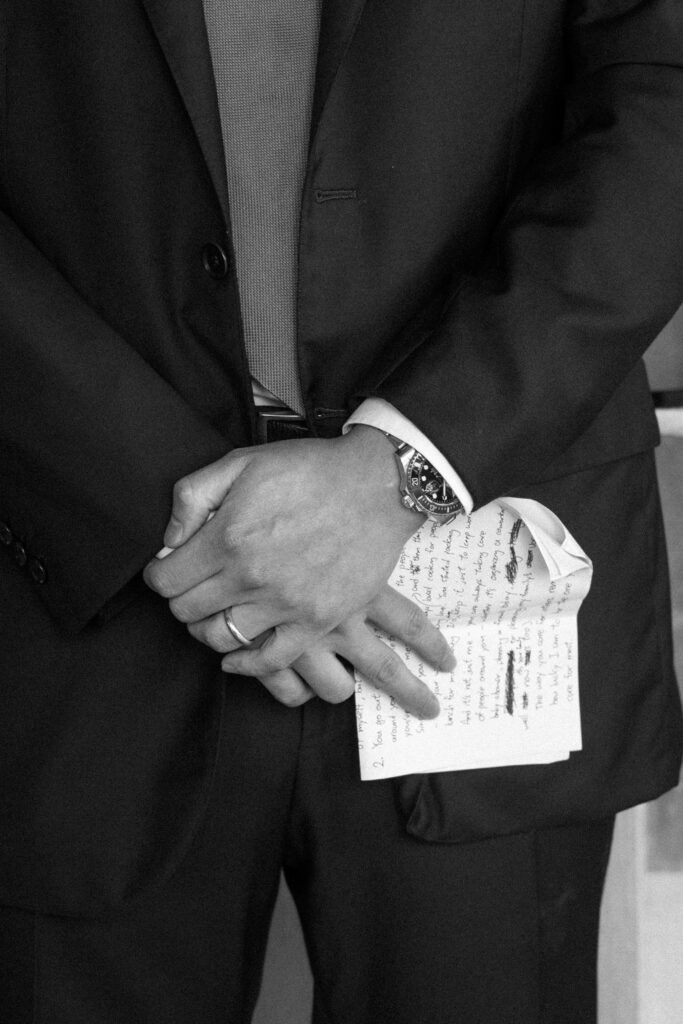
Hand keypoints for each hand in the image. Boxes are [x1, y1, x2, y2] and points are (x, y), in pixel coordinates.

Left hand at [144, 426, 450, 713]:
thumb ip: (192, 497)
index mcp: (228, 537)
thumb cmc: (310, 470)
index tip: (169, 568)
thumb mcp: (241, 462)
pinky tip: (235, 655)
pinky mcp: (316, 621)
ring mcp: (285, 604)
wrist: (377, 485)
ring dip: (207, 627)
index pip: (165, 579)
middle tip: (193, 586)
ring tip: (215, 612)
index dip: (161, 573)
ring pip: (219, 638)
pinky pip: (270, 661)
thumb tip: (168, 541)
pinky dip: (245, 663)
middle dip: (181, 598)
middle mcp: (251, 577)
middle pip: (187, 611)